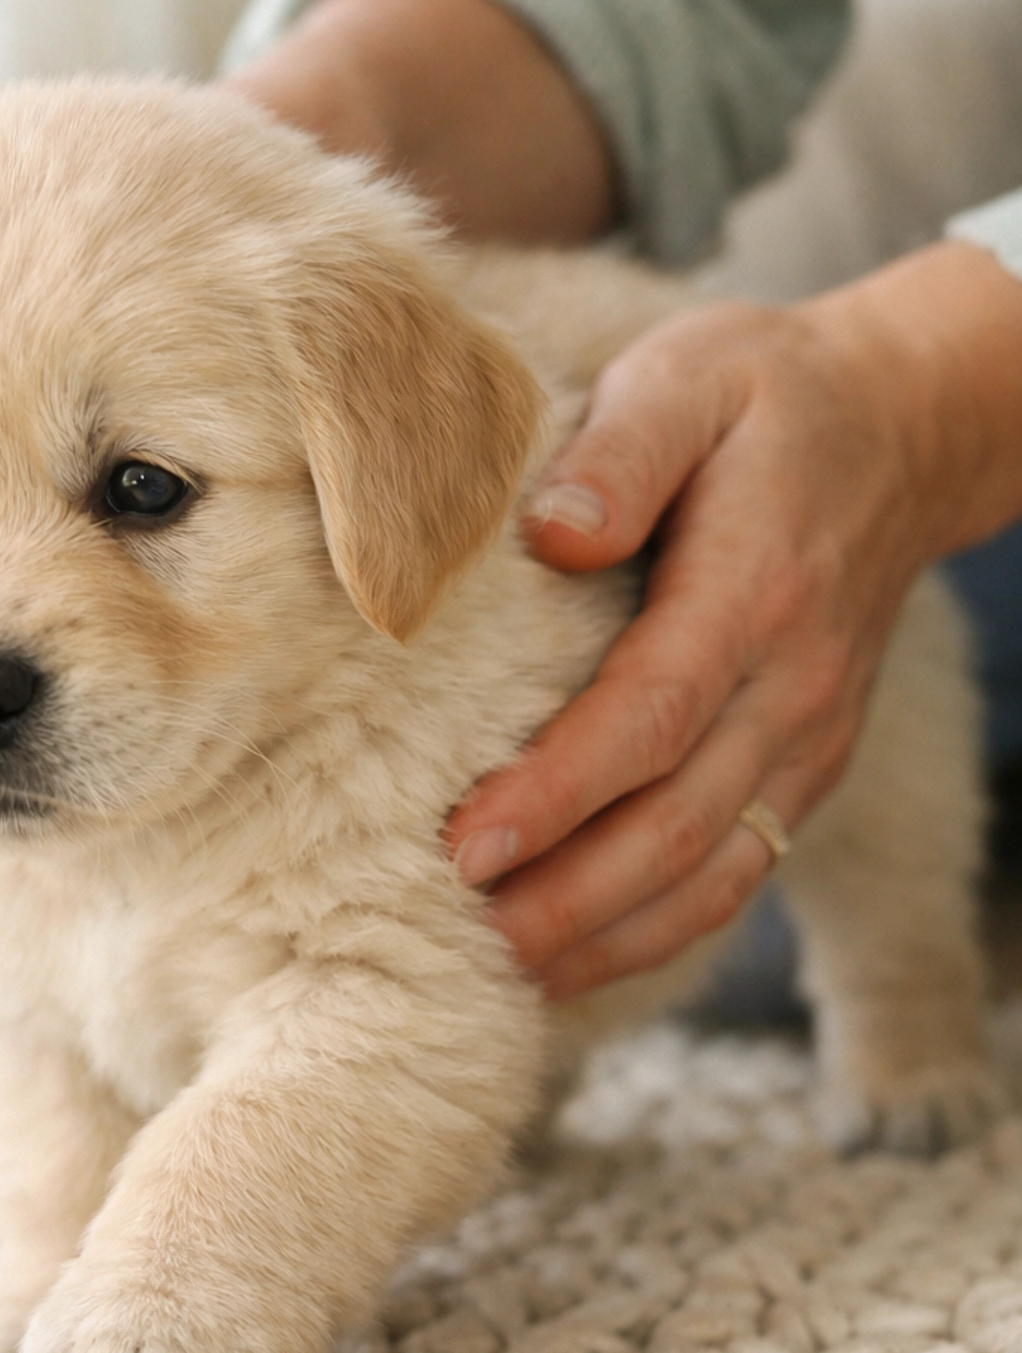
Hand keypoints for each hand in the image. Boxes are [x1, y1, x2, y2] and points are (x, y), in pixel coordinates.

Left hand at [445, 285, 949, 998]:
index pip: (652, 716)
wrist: (900, 428)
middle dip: (563, 898)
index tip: (464, 844)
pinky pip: (733, 876)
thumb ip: (622, 450)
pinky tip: (567, 963)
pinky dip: (652, 935)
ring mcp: (806, 740)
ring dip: (603, 940)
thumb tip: (554, 535)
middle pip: (677, 827)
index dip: (558, 791)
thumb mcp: (691, 374)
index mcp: (755, 589)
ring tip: (490, 977)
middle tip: (452, 934)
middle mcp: (791, 686)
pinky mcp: (803, 771)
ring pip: (710, 875)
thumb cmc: (764, 396)